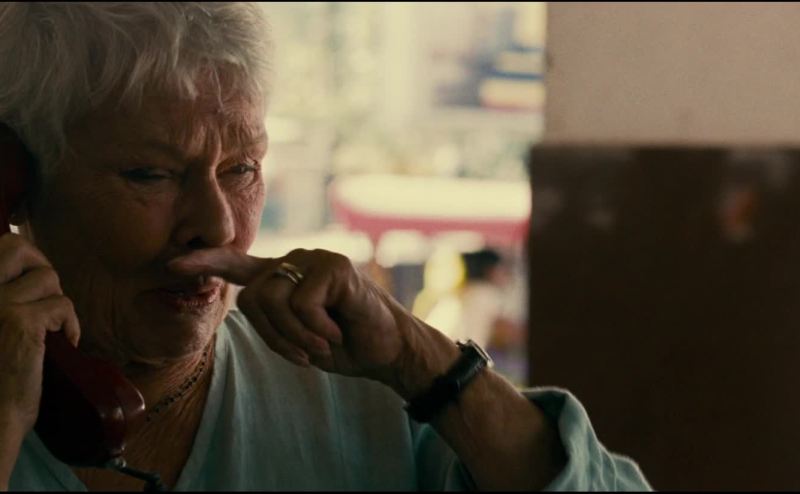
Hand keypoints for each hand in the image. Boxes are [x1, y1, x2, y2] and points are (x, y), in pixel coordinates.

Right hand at [0, 233, 80, 434]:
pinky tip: (64, 344)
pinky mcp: (20, 322)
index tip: (32, 282)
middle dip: (40, 266)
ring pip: (47, 277)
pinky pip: (62, 304)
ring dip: (57, 302)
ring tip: (50, 328)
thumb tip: (32, 269)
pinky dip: (70, 324)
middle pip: (17, 247)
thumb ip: (3, 298)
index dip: (22, 258)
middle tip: (47, 297)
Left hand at [168, 247, 458, 396]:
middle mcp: (294, 262)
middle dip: (274, 336)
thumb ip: (271, 318)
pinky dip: (315, 329)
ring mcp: (314, 259)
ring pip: (272, 299)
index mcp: (282, 278)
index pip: (236, 265)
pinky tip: (337, 331)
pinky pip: (302, 304)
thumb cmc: (342, 344)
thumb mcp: (296, 337)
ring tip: (323, 342)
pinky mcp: (333, 266)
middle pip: (252, 297)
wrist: (386, 350)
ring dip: (296, 336)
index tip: (172, 264)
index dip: (204, 264)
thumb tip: (245, 301)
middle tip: (305, 353)